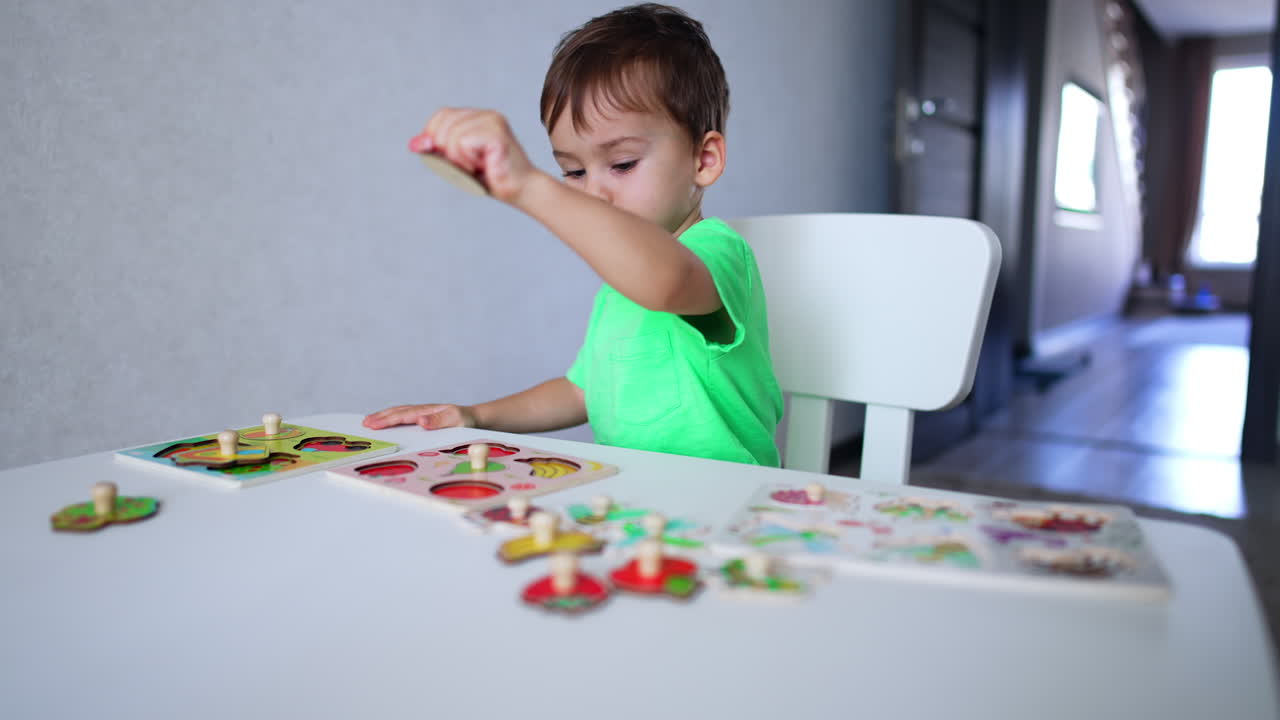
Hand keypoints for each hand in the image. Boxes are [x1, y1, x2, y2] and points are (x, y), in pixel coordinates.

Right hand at [362, 404, 478, 430]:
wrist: (474, 418)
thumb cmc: (466, 420)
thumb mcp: (457, 421)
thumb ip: (439, 421)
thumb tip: (420, 421)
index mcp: (427, 411)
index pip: (403, 415)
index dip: (387, 420)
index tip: (373, 424)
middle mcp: (422, 411)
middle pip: (397, 412)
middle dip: (380, 417)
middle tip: (364, 423)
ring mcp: (422, 414)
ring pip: (399, 413)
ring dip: (383, 417)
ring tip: (368, 422)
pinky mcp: (423, 419)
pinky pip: (404, 418)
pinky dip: (392, 419)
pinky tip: (385, 423)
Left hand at [408, 108, 538, 204]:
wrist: (521, 191)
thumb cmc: (492, 178)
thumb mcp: (457, 162)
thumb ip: (437, 150)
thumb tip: (414, 144)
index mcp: (478, 117)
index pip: (442, 115)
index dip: (433, 135)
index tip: (442, 155)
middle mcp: (486, 114)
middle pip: (444, 123)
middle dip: (446, 150)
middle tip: (468, 165)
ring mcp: (493, 121)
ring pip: (452, 135)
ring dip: (458, 159)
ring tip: (477, 166)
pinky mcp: (497, 133)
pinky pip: (463, 142)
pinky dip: (467, 160)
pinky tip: (484, 166)